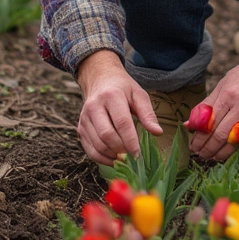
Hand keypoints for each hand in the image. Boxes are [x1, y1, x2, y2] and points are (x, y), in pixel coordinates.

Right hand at [75, 50, 162, 164]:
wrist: (100, 80)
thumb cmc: (123, 88)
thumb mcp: (138, 95)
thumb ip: (148, 114)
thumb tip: (158, 132)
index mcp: (111, 96)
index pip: (122, 123)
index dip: (131, 141)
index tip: (139, 154)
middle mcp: (94, 106)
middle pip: (107, 135)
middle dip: (121, 150)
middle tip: (133, 157)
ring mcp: (84, 118)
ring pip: (97, 145)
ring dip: (112, 156)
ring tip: (125, 158)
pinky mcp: (80, 128)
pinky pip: (89, 149)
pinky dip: (102, 159)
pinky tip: (114, 159)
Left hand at [189, 39, 238, 160]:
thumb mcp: (224, 83)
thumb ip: (208, 104)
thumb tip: (191, 123)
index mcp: (229, 94)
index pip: (209, 123)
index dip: (199, 138)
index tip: (193, 145)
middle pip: (221, 135)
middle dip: (207, 148)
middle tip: (200, 154)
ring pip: (236, 141)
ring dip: (221, 153)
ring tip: (212, 156)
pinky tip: (231, 151)